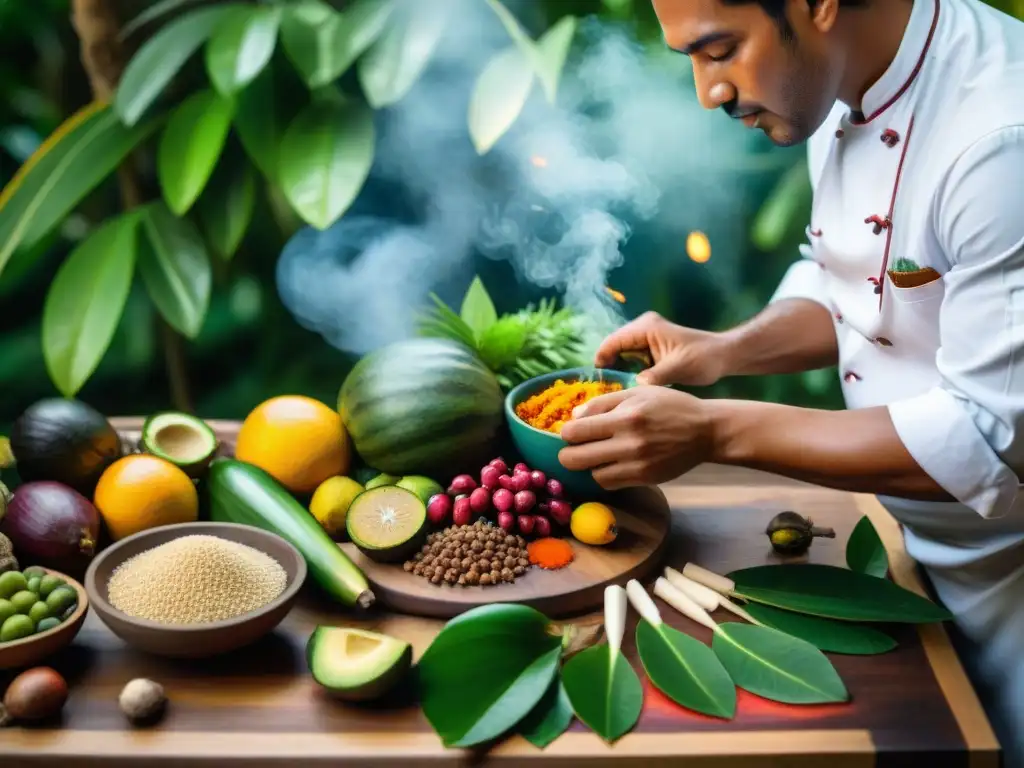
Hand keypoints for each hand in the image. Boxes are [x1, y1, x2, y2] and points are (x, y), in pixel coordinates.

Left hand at [557, 385, 715, 489]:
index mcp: (625, 417)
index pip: (575, 432)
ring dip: (590, 466)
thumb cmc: (670, 406)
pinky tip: (612, 464)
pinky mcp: (645, 478)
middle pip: (575, 459)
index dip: (566, 433)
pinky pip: (610, 483)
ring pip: (592, 474)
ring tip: (598, 455)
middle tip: (574, 448)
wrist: (706, 430)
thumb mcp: (638, 394)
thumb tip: (574, 417)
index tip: (572, 431)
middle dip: (568, 454)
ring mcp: (637, 464)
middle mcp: (629, 443)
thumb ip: (603, 403)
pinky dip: (605, 475)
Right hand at [595, 311, 732, 386]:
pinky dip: (626, 374)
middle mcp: (641, 329)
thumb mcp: (680, 368)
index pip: (612, 342)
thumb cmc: (704, 358)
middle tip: (604, 393)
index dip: (601, 362)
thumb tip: (636, 385)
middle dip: (607, 370)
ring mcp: (644, 338)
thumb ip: (657, 375)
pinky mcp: (648, 349)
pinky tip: (628, 390)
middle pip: (612, 349)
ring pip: (618, 356)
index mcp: (646, 327)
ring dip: (616, 373)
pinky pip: (628, 361)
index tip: (599, 384)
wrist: (722, 356)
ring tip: (614, 394)